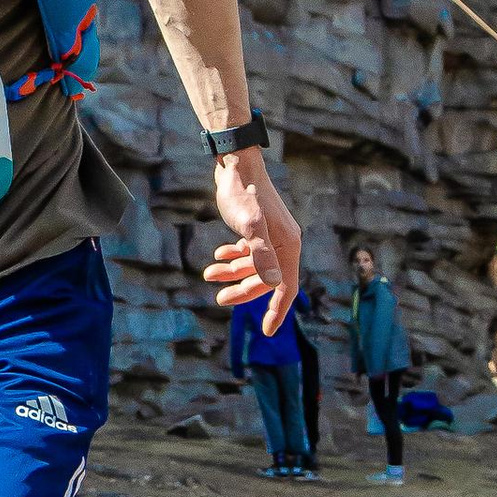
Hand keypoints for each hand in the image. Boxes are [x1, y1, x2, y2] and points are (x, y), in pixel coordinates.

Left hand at [201, 149, 300, 334]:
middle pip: (266, 279)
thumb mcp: (250, 225)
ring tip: (208, 274)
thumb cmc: (243, 194)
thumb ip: (260, 254)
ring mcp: (270, 235)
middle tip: (219, 299)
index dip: (277, 310)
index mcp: (287, 245)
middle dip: (243, 291)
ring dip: (232, 273)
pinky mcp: (256, 228)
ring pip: (253, 266)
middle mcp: (283, 242)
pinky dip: (233, 257)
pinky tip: (217, 256)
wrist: (235, 164)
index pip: (286, 287)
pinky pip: (248, 252)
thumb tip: (274, 284)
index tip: (268, 331)